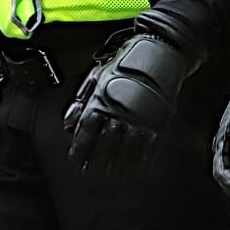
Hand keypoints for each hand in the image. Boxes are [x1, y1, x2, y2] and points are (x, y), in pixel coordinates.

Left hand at [65, 32, 196, 179]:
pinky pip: (149, 148)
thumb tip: (69, 124)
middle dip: (96, 164)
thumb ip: (82, 100)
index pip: (86, 132)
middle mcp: (119, 112)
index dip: (79, 149)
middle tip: (92, 175)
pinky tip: (137, 169)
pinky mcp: (158, 121)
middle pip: (104, 146)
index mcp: (102, 100)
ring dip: (118, 167)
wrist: (161, 52)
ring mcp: (140, 119)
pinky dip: (142, 161)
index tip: (76, 161)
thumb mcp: (98, 76)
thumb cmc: (127, 63)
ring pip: (126, 151)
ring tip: (113, 177)